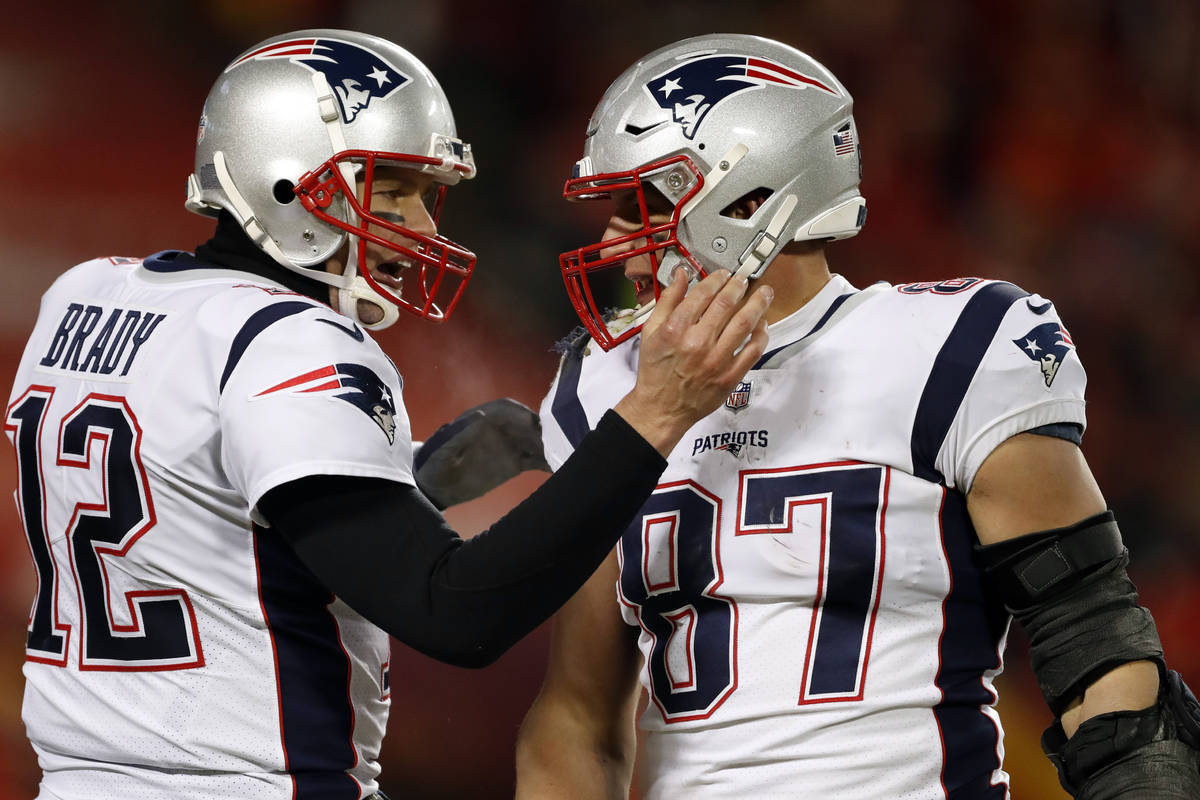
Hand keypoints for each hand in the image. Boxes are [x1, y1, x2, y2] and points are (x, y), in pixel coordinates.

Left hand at [414, 398, 550, 508]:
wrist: (434, 487)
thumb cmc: (433, 464)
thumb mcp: (442, 449)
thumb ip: (459, 433)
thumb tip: (481, 415)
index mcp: (481, 419)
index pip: (505, 409)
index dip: (521, 413)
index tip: (534, 423)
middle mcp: (499, 429)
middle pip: (526, 424)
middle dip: (544, 430)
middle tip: (560, 441)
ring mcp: (508, 446)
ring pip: (535, 441)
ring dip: (551, 446)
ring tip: (567, 454)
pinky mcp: (514, 463)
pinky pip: (535, 460)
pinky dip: (549, 462)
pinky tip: (561, 468)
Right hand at [614, 269, 771, 454]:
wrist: (661, 408)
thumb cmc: (655, 370)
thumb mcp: (650, 331)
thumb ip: (667, 300)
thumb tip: (681, 274)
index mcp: (676, 329)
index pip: (703, 294)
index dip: (717, 279)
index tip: (724, 274)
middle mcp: (697, 342)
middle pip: (727, 304)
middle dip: (740, 286)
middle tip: (745, 279)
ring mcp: (716, 361)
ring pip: (744, 324)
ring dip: (758, 304)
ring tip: (765, 294)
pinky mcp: (730, 377)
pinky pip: (752, 351)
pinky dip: (761, 335)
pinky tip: (762, 324)